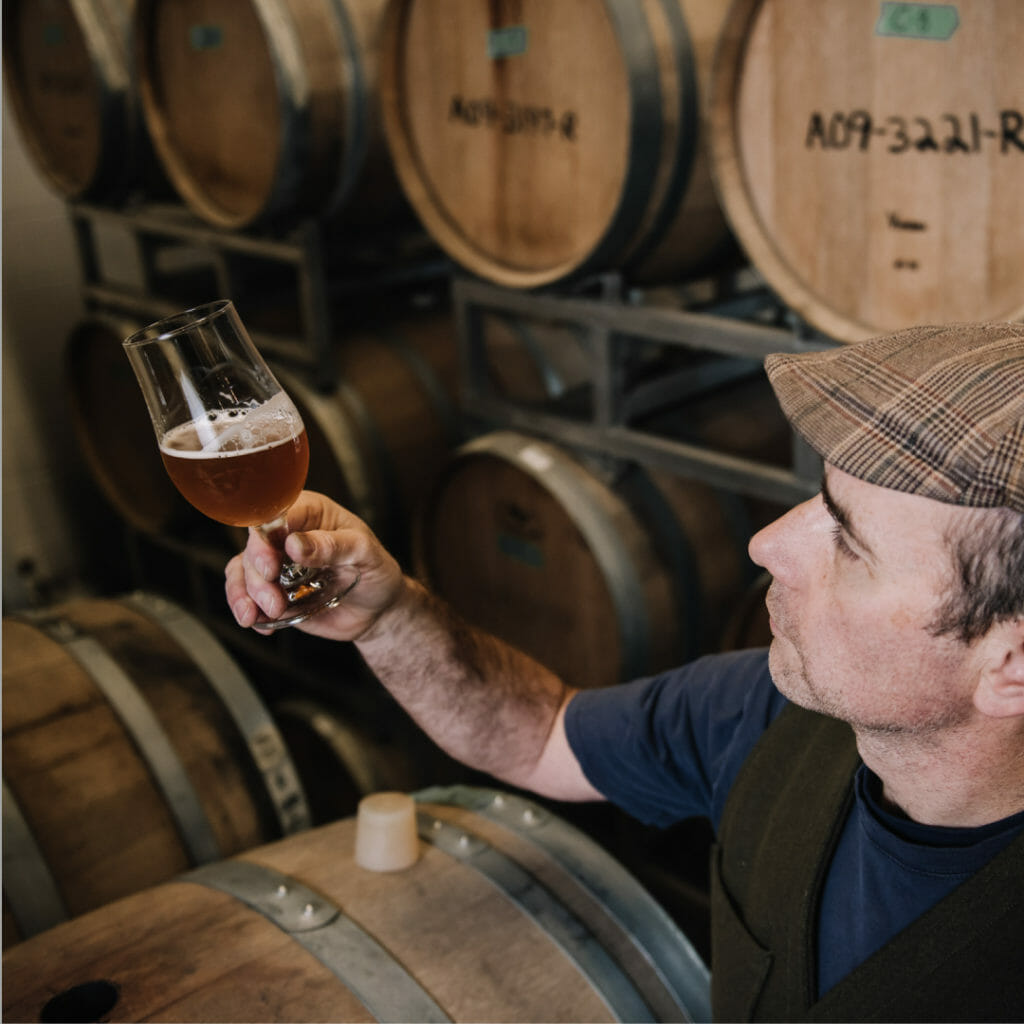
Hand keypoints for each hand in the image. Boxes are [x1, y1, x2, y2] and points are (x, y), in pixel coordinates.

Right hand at [225, 490, 403, 638]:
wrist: (377, 610)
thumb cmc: (376, 572)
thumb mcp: (366, 554)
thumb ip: (334, 546)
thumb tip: (294, 544)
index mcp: (311, 513)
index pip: (276, 516)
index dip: (266, 539)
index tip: (271, 565)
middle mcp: (287, 534)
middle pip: (254, 546)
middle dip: (257, 575)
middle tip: (274, 600)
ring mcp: (277, 563)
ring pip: (242, 570)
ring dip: (246, 594)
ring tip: (266, 614)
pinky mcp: (271, 589)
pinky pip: (244, 595)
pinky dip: (245, 609)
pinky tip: (258, 623)